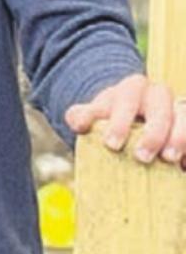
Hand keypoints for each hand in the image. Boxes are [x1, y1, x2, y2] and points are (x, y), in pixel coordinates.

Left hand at [67, 73, 185, 166]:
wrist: (133, 118)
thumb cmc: (111, 118)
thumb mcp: (94, 114)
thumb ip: (81, 116)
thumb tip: (78, 122)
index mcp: (133, 88)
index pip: (126, 99)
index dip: (120, 122)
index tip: (111, 145)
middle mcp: (159, 94)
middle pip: (160, 110)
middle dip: (152, 134)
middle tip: (141, 157)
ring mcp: (179, 107)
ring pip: (185, 116)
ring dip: (179, 138)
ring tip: (169, 159)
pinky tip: (183, 166)